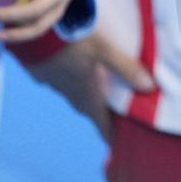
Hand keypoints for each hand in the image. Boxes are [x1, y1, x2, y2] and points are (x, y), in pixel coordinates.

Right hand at [25, 31, 154, 141]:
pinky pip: (65, 85)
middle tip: (115, 117)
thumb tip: (150, 87)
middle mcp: (71, 94)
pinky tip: (78, 72)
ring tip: (100, 95)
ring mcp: (56, 85)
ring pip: (76, 97)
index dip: (111, 134)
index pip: (101, 123)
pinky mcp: (46, 75)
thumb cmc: (69, 42)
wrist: (30, 36)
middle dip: (102, 116)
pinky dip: (75, 83)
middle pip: (90, 110)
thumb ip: (125, 67)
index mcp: (86, 94)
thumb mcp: (102, 49)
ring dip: (89, 99)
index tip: (118, 146)